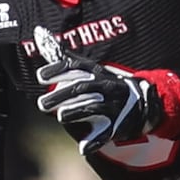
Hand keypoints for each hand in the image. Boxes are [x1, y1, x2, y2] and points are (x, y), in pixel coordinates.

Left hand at [35, 57, 161, 151]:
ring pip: (93, 107)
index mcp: (94, 71)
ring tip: (60, 116)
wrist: (140, 101)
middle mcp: (103, 85)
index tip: (40, 77)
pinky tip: (82, 148)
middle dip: (61, 95)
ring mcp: (111, 105)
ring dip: (76, 112)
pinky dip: (94, 141)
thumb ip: (60, 54)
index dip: (57, 70)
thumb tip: (39, 31)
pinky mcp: (116, 125)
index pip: (75, 67)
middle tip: (41, 104)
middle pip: (81, 88)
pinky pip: (106, 134)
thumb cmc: (102, 83)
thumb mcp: (84, 67)